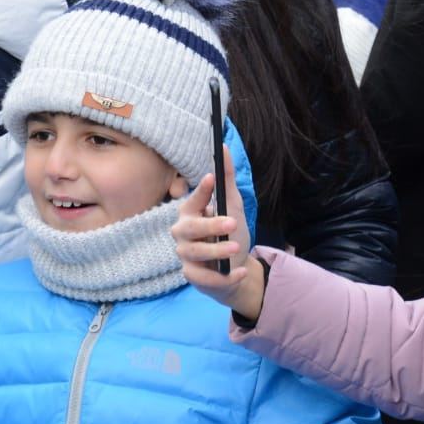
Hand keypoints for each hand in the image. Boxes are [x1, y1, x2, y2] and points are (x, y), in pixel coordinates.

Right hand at [171, 145, 260, 318]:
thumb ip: (227, 179)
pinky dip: (224, 276)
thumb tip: (224, 146)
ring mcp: (186, 255)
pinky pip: (204, 278)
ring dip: (217, 251)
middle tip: (232, 222)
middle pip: (190, 228)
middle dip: (210, 225)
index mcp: (191, 212)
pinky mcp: (192, 276)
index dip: (200, 191)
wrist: (236, 268)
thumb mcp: (233, 206)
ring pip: (195, 253)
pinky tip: (239, 271)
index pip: (193, 200)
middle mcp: (183, 232)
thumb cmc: (229, 233)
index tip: (210, 178)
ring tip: (236, 247)